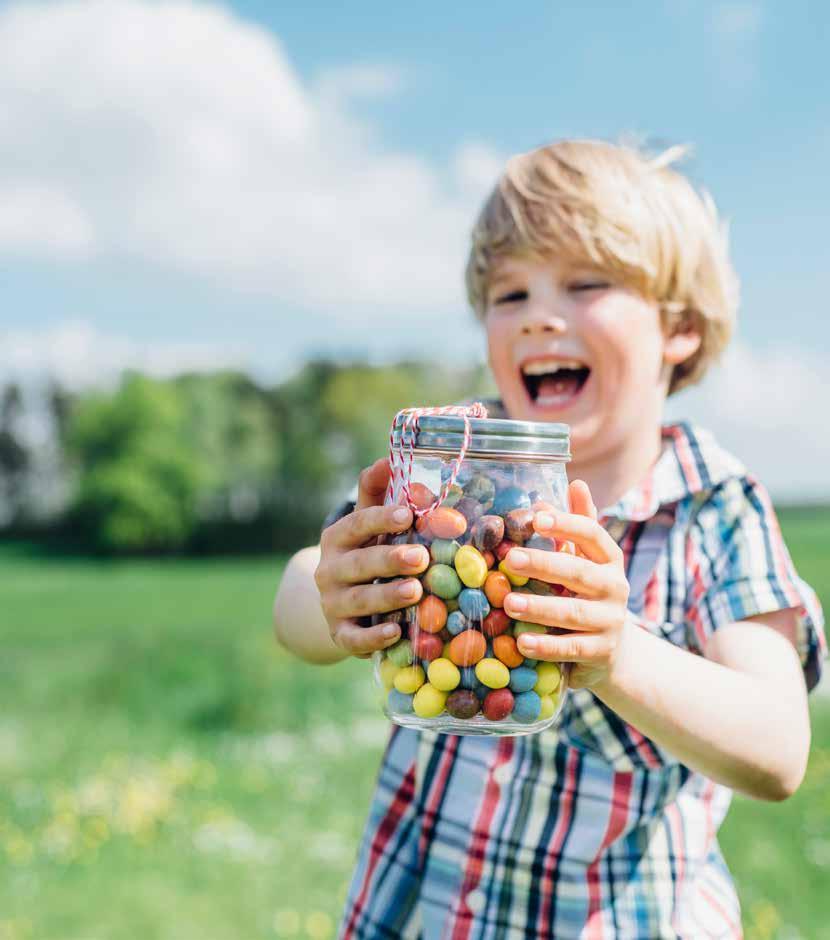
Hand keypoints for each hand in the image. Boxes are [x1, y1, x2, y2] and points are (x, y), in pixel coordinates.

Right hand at [314, 458, 429, 658]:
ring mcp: (332, 603)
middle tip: (420, 557)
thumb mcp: (369, 523)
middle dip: (389, 560)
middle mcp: (329, 569)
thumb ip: (378, 492)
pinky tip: (394, 632)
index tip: (409, 513)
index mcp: (337, 537)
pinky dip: (373, 637)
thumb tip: (390, 458)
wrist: (340, 604)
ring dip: (387, 596)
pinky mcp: (340, 634)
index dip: (382, 518)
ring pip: (358, 600)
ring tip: (415, 592)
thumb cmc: (366, 552)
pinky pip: (354, 638)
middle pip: (359, 563)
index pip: (357, 523)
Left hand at [502, 480, 631, 688]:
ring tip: (509, 604)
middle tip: (511, 560)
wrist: (614, 651)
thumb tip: (576, 482)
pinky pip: (572, 649)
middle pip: (579, 573)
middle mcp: (615, 587)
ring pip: (573, 613)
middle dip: (544, 564)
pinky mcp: (602, 652)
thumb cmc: (587, 594)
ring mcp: (611, 621)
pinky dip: (546, 647)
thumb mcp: (585, 559)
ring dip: (539, 608)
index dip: (567, 525)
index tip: (537, 519)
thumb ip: (578, 525)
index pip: (593, 535)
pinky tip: (522, 642)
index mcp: (609, 559)